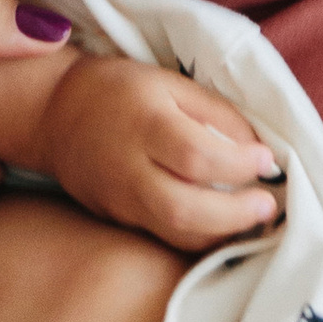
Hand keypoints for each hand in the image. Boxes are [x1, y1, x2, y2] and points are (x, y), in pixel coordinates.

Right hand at [40, 57, 286, 252]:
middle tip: (268, 205)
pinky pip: (164, 238)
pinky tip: (223, 226)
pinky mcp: (118, 220)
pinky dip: (199, 238)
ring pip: (175, 233)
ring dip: (222, 234)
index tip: (267, 160)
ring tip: (253, 219)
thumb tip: (256, 149)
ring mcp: (120, 202)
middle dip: (235, 215)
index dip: (238, 164)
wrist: (54, 114)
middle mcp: (129, 169)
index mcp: (144, 124)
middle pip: (184, 209)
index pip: (195, 156)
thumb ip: (215, 113)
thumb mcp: (169, 83)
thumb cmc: (121, 91)